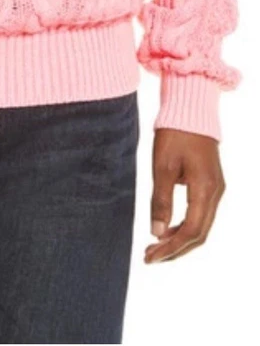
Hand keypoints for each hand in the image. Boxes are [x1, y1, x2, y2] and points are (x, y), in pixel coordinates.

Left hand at [145, 128, 224, 262]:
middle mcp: (216, 192)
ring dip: (180, 240)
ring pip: (201, 226)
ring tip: (156, 246)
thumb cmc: (175, 133)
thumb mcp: (163, 166)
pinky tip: (168, 229)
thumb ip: (161, 200)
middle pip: (199, 234)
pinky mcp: (211, 184)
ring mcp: (216, 189)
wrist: (191, 109)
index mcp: (205, 189)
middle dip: (175, 250)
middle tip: (150, 257)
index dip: (171, 248)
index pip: (190, 231)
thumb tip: (157, 233)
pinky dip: (186, 226)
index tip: (150, 256)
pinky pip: (201, 214)